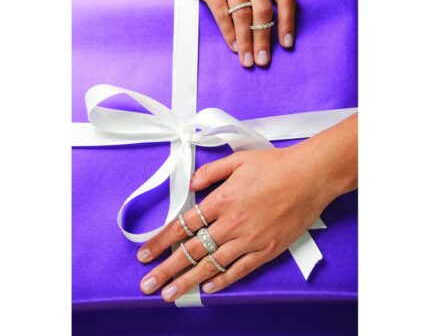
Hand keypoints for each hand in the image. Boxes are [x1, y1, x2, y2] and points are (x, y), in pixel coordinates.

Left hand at [137, 115, 356, 301]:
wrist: (309, 176)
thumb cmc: (274, 165)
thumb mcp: (238, 160)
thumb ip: (210, 172)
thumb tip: (190, 184)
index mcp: (221, 200)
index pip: (183, 226)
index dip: (161, 241)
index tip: (144, 255)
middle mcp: (231, 224)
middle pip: (192, 250)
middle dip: (166, 269)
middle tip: (147, 284)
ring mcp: (249, 240)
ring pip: (212, 265)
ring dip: (188, 281)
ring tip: (169, 294)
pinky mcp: (267, 249)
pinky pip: (240, 270)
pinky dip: (223, 280)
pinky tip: (208, 288)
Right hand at [154, 0, 310, 66]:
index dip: (288, 20)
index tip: (287, 44)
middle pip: (263, 7)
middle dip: (264, 37)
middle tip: (264, 60)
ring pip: (243, 13)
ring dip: (246, 41)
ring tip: (248, 60)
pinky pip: (223, 13)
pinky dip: (229, 33)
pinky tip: (234, 47)